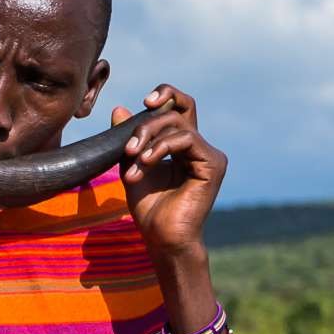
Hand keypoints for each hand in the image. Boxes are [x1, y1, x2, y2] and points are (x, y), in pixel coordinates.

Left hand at [114, 84, 225, 263]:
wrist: (161, 238)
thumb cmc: (149, 207)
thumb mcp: (131, 165)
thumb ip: (128, 138)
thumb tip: (119, 108)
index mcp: (183, 145)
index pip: (180, 106)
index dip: (166, 95)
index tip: (144, 102)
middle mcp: (199, 147)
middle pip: (176, 112)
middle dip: (146, 124)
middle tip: (128, 149)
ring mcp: (209, 155)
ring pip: (178, 124)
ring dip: (149, 139)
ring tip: (133, 163)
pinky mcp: (214, 164)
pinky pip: (187, 139)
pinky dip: (161, 147)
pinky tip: (145, 163)